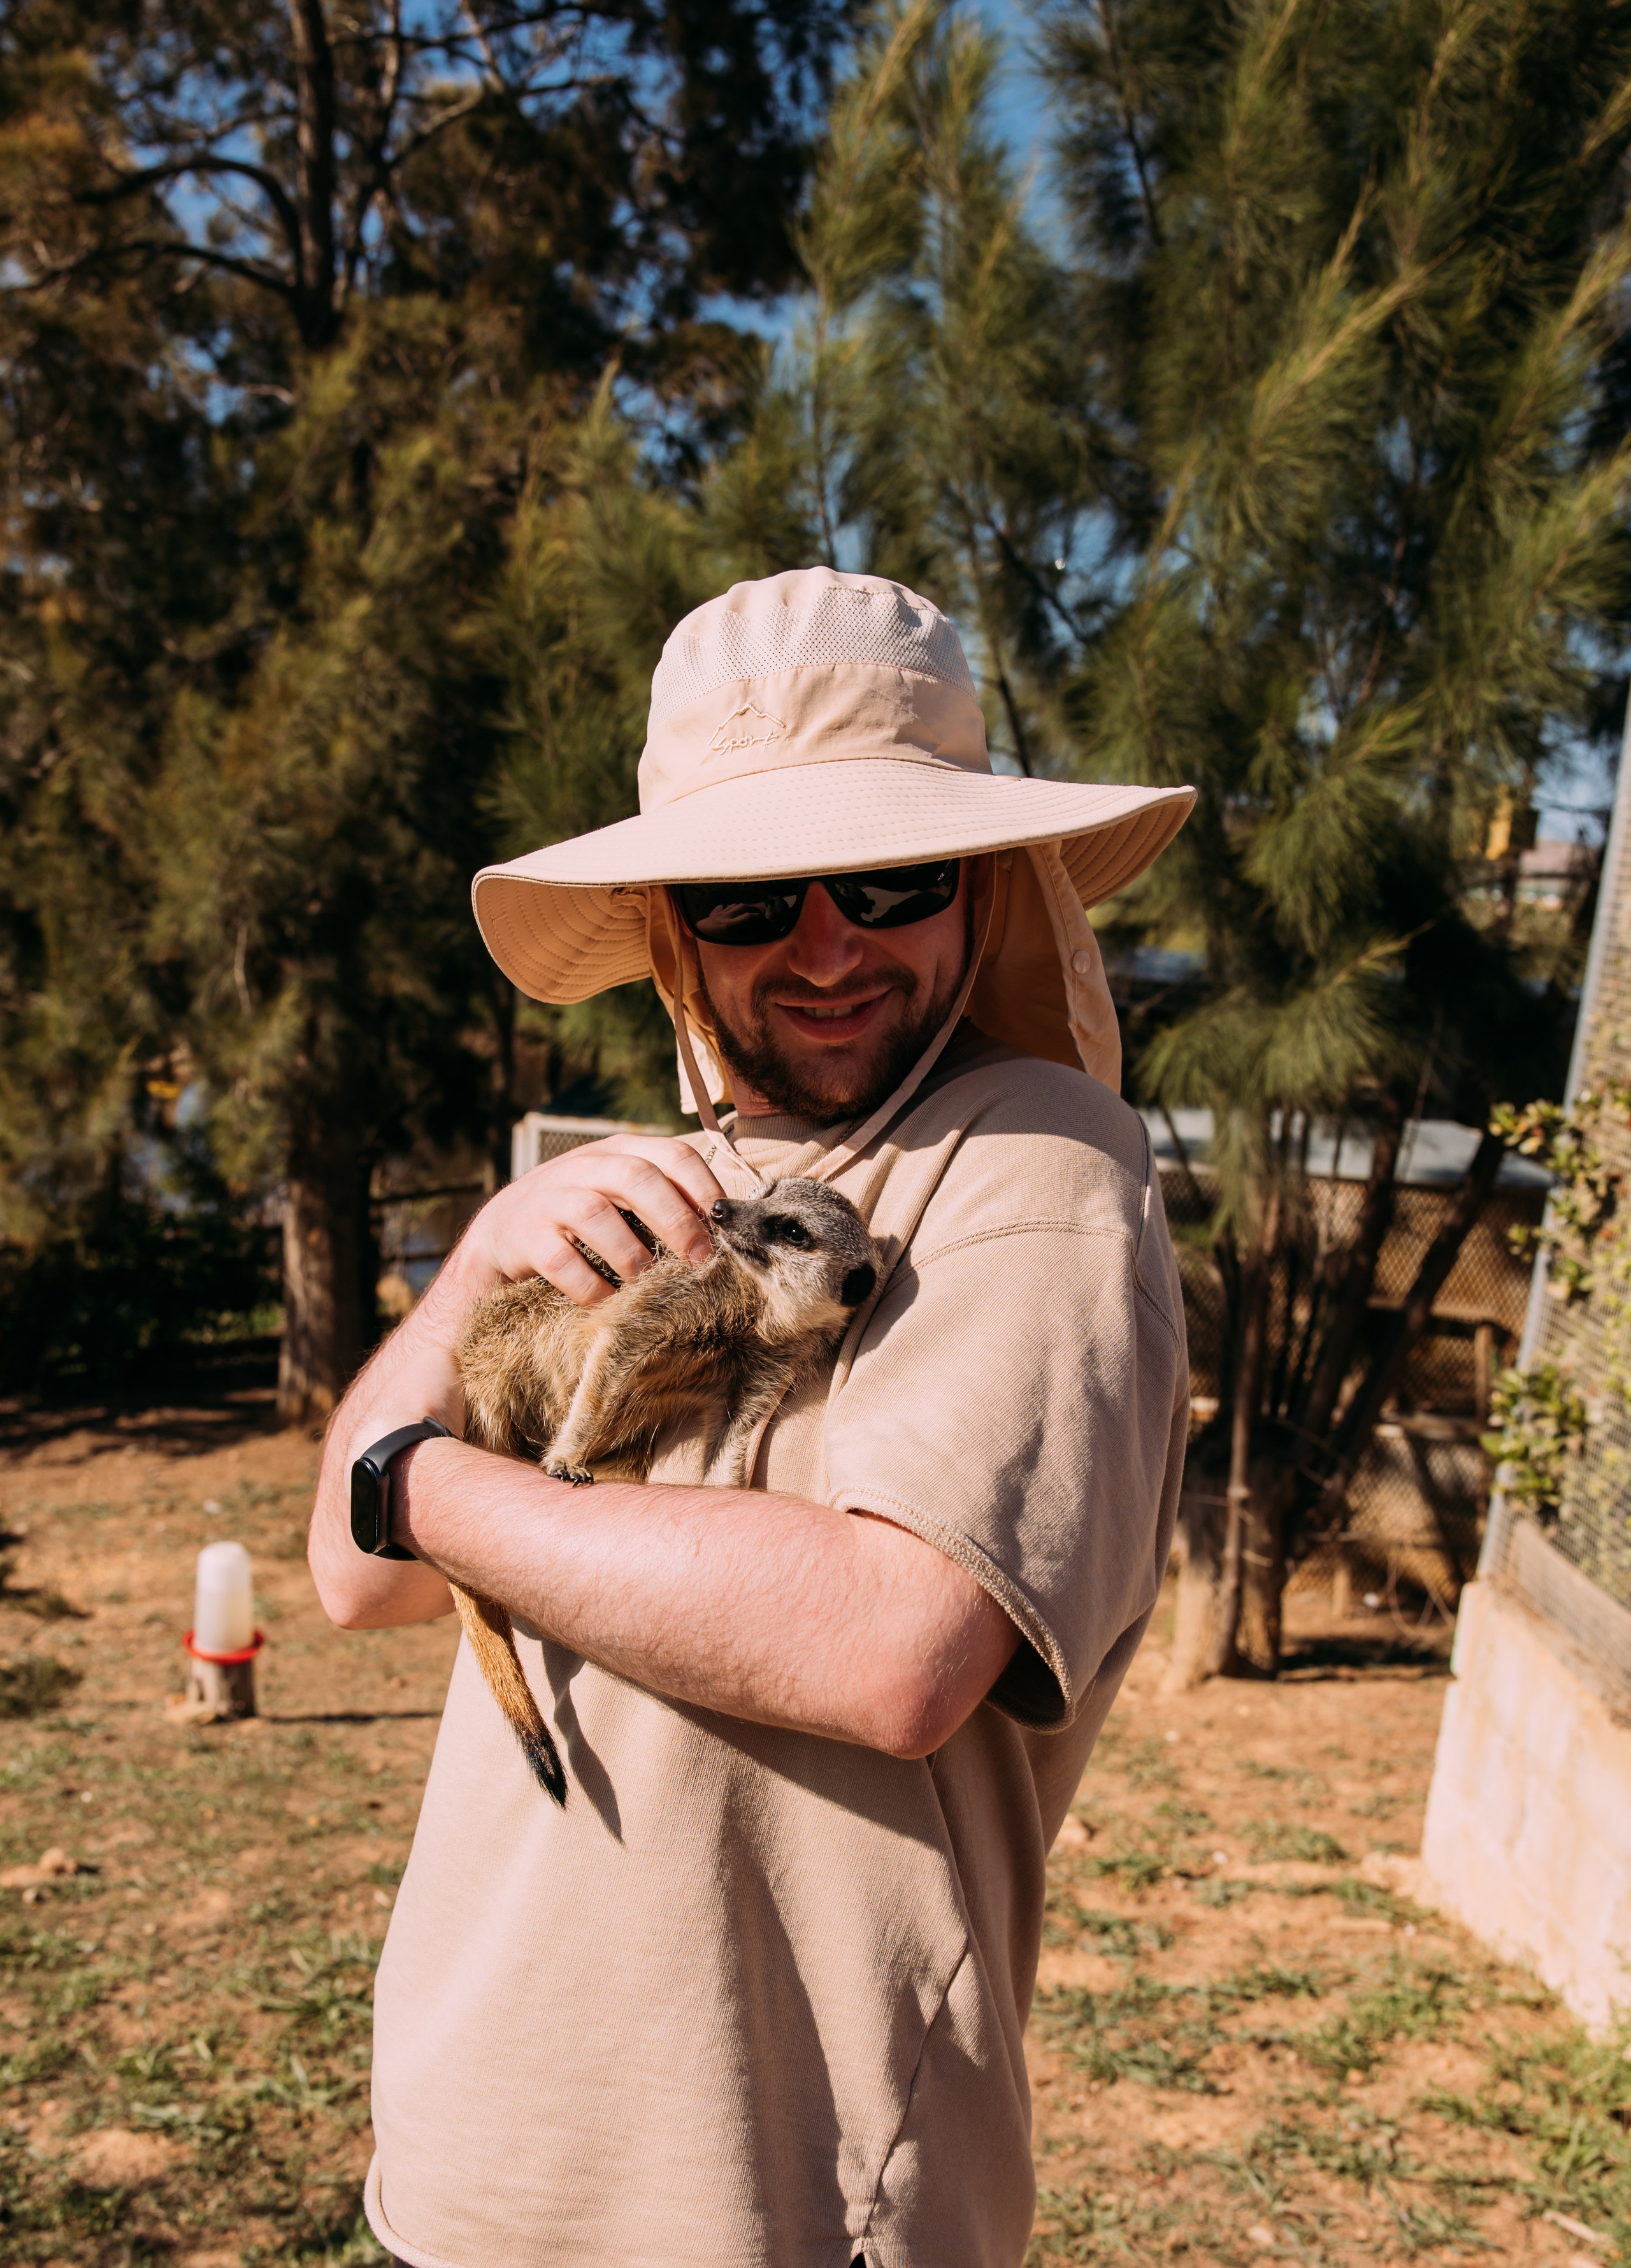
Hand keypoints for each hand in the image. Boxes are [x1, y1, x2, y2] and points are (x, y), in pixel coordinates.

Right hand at [457, 1135, 724, 1306]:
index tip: (725, 1226)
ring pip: (596, 1214)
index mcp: (618, 1153)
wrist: (495, 1245)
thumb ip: (662, 1203)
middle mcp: (583, 1167)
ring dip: (632, 1255)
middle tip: (699, 1261)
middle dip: (675, 1219)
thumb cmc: (576, 1226)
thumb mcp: (619, 1200)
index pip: (672, 1153)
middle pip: (636, 1176)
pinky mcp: (522, 1237)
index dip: (704, 1186)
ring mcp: (548, 1199)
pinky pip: (561, 1260)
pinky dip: (590, 1285)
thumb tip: (724, 1235)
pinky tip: (606, 1302)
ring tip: (649, 1285)